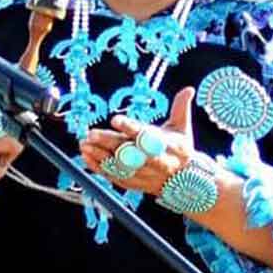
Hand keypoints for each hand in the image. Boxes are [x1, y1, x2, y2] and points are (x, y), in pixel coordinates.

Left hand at [79, 87, 194, 196]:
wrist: (184, 182)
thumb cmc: (179, 149)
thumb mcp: (183, 127)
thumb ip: (181, 107)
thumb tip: (188, 89)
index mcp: (165, 145)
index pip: (145, 135)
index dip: (130, 128)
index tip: (115, 119)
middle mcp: (153, 162)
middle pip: (128, 152)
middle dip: (109, 143)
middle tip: (91, 134)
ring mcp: (141, 174)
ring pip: (118, 166)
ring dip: (99, 156)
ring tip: (84, 144)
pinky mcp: (132, 183)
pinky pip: (112, 176)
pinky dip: (98, 167)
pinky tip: (85, 156)